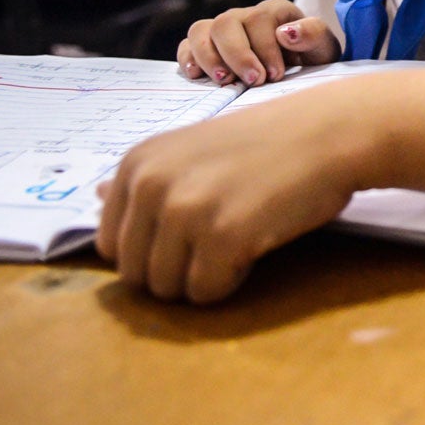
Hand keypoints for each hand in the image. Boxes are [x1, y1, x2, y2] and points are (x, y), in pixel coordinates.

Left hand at [96, 93, 356, 302]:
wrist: (328, 132)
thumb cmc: (265, 142)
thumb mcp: (192, 150)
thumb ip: (145, 178)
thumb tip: (95, 195)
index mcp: (136, 163)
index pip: (111, 246)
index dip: (152, 251)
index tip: (192, 230)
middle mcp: (151, 185)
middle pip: (135, 275)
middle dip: (175, 271)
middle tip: (218, 239)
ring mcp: (185, 211)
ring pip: (168, 290)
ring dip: (202, 278)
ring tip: (237, 239)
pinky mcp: (222, 237)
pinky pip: (206, 293)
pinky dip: (230, 283)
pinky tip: (254, 247)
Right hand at [179, 0, 339, 86]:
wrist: (300, 72)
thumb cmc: (311, 59)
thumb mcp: (323, 48)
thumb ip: (313, 35)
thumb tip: (285, 33)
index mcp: (275, 11)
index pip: (261, 18)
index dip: (266, 46)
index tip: (275, 74)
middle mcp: (244, 15)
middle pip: (227, 23)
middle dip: (238, 54)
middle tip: (254, 81)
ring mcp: (222, 30)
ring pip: (202, 30)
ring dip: (210, 57)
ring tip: (226, 81)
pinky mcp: (205, 46)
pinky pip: (187, 45)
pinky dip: (188, 58)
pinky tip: (197, 76)